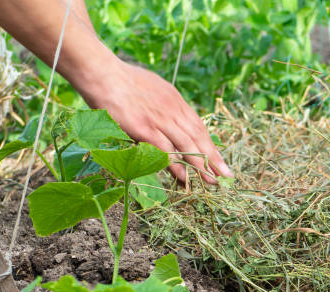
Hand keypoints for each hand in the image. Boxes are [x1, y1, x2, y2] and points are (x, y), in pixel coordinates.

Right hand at [79, 59, 232, 184]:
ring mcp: (160, 120)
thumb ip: (164, 104)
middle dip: (214, 158)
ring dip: (202, 165)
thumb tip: (169, 120)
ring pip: (187, 145)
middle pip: (199, 137)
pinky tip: (186, 178)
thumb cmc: (122, 81)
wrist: (103, 73)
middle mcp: (173, 110)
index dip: (210, 144)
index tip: (219, 159)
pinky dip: (177, 165)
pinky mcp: (145, 128)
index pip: (199, 126)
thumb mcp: (152, 89)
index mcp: (176, 100)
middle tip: (227, 175)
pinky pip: (166, 150)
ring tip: (213, 181)